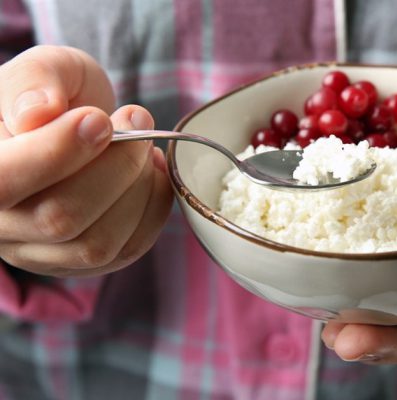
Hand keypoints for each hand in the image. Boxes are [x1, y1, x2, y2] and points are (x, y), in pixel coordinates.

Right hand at [0, 45, 172, 277]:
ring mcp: (39, 252)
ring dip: (138, 188)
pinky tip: (151, 173)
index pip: (4, 182)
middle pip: (60, 219)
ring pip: (98, 244)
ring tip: (144, 146)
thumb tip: (37, 114)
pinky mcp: (81, 262)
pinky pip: (128, 250)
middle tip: (136, 118)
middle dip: (116, 166)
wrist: (73, 124)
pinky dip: (153, 207)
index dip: (60, 153)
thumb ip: (35, 80)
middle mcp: (0, 224)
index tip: (100, 119)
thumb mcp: (45, 68)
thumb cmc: (54, 94)